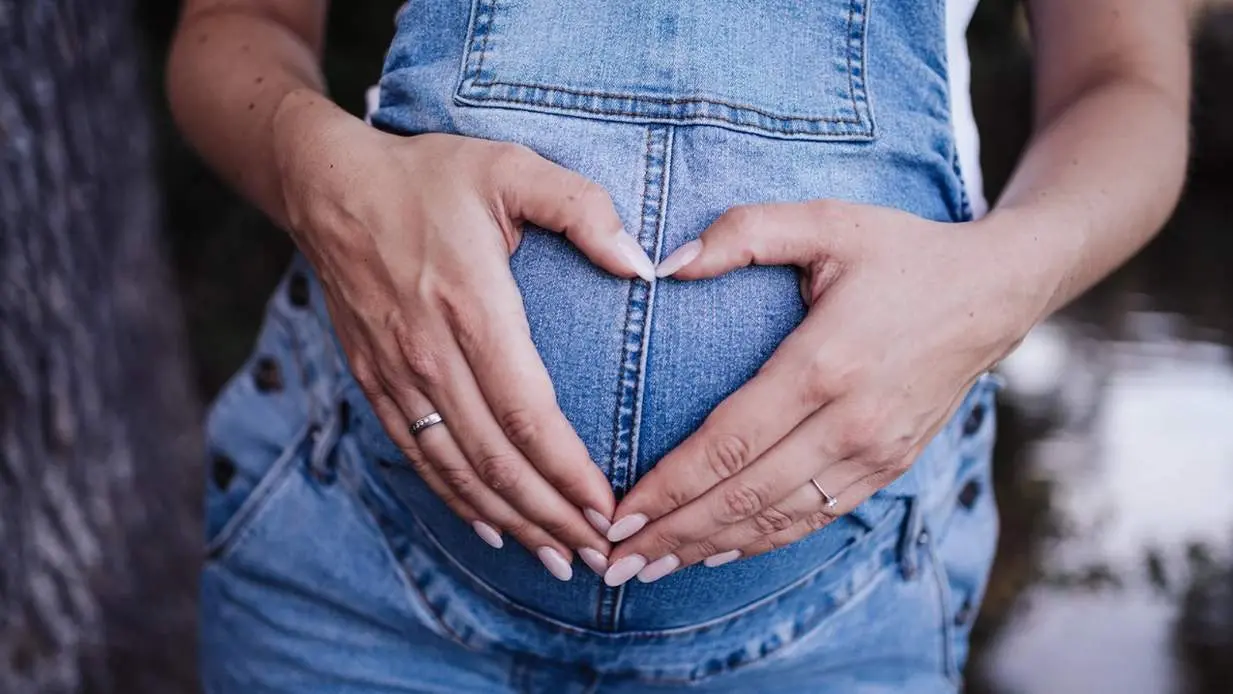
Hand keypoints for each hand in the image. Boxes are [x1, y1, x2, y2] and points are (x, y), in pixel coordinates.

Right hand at [273, 101, 656, 579]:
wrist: (329, 187)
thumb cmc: (430, 175)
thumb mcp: (512, 169)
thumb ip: (582, 209)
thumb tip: (643, 264)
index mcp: (473, 307)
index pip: (527, 414)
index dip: (568, 472)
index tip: (608, 510)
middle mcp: (431, 354)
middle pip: (496, 459)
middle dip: (551, 516)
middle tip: (598, 557)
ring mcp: (398, 374)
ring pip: (458, 470)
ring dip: (511, 521)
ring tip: (557, 559)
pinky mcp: (376, 382)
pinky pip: (420, 456)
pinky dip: (456, 500)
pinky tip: (491, 528)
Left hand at [601, 200, 1036, 585]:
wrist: (995, 293)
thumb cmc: (902, 253)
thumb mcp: (826, 222)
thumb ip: (743, 233)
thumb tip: (665, 264)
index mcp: (825, 364)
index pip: (729, 443)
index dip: (669, 487)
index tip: (617, 514)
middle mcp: (850, 422)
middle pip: (744, 496)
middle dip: (673, 534)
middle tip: (612, 561)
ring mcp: (874, 453)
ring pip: (777, 520)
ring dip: (708, 549)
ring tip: (647, 569)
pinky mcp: (889, 467)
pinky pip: (815, 518)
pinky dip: (760, 542)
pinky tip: (715, 553)